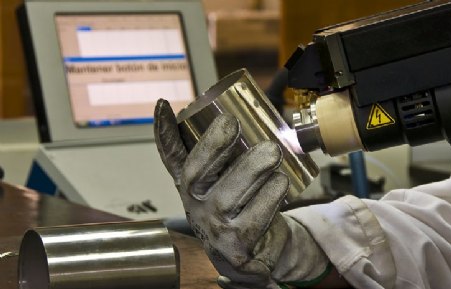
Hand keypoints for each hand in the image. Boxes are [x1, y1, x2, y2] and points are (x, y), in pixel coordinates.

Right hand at [153, 99, 328, 287]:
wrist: (262, 253)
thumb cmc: (246, 208)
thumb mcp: (233, 179)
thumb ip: (230, 151)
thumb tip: (235, 110)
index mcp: (194, 186)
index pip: (172, 158)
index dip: (163, 133)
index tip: (163, 104)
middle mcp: (197, 207)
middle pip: (196, 175)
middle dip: (213, 146)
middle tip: (234, 123)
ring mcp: (214, 230)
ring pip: (226, 197)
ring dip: (251, 170)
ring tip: (272, 152)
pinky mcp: (236, 248)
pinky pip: (252, 220)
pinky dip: (269, 198)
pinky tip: (280, 182)